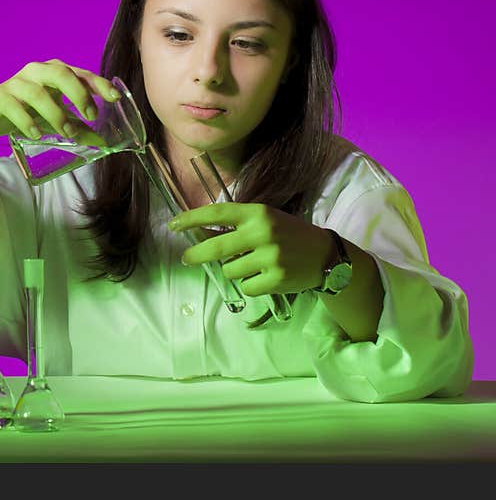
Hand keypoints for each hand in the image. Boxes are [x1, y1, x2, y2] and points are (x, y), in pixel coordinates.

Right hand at [0, 59, 122, 143]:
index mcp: (55, 72)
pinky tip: (37, 135)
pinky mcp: (1, 97)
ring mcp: (17, 83)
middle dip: (78, 94)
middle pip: (61, 74)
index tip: (114, 98)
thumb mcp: (55, 118)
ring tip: (67, 133)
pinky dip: (28, 122)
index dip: (98, 84)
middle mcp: (37, 71)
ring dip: (56, 114)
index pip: (81, 73)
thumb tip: (103, 143)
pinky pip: (15, 107)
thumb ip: (78, 127)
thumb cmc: (28, 111)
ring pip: (38, 93)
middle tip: (91, 116)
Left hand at [169, 203, 332, 296]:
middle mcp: (263, 232)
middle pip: (216, 247)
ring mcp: (270, 257)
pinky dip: (250, 284)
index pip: (216, 213)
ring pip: (230, 270)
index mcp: (257, 213)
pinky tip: (265, 276)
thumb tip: (198, 234)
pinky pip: (245, 286)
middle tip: (186, 259)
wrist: (325, 254)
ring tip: (253, 265)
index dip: (191, 219)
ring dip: (234, 270)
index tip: (174, 225)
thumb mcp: (264, 220)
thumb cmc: (287, 234)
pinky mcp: (276, 279)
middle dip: (195, 255)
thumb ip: (235, 226)